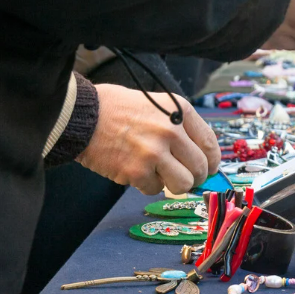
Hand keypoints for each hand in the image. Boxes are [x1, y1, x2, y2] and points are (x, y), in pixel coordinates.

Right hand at [78, 85, 221, 194]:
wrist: (82, 116)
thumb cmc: (117, 109)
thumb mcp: (157, 104)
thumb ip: (180, 127)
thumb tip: (202, 157)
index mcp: (179, 111)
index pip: (210, 144)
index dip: (213, 162)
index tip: (209, 169)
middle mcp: (171, 131)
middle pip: (200, 168)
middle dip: (196, 177)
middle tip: (184, 177)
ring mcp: (154, 152)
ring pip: (183, 184)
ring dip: (173, 184)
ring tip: (159, 174)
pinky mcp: (137, 171)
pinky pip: (155, 189)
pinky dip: (147, 184)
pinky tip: (136, 170)